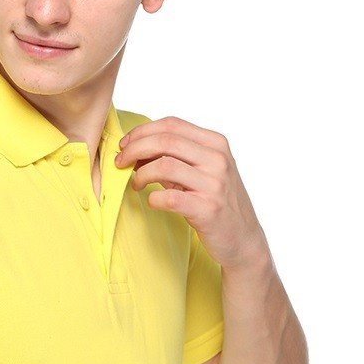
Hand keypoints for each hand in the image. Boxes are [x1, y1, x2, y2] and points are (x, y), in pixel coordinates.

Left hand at [115, 115, 269, 268]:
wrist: (242, 238)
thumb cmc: (216, 201)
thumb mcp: (203, 171)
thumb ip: (176, 157)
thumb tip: (136, 149)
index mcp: (216, 143)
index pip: (171, 125)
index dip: (142, 132)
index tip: (125, 146)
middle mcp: (218, 160)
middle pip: (165, 141)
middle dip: (134, 149)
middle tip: (120, 163)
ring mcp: (215, 184)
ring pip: (164, 166)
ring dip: (141, 174)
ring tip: (136, 184)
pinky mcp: (208, 209)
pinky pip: (169, 198)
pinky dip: (153, 199)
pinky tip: (152, 202)